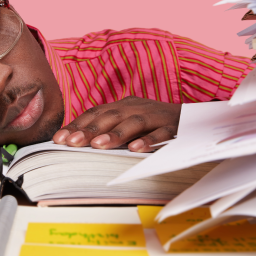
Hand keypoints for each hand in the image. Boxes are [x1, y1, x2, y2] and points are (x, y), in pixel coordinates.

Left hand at [51, 97, 179, 151]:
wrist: (196, 118)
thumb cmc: (156, 123)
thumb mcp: (131, 122)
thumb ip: (110, 129)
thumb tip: (78, 142)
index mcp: (125, 105)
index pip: (96, 112)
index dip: (77, 124)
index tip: (59, 139)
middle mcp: (138, 107)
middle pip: (111, 116)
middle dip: (89, 129)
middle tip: (71, 142)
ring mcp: (157, 116)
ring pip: (133, 122)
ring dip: (114, 134)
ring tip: (97, 145)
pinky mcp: (175, 127)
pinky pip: (161, 133)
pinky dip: (148, 140)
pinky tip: (135, 149)